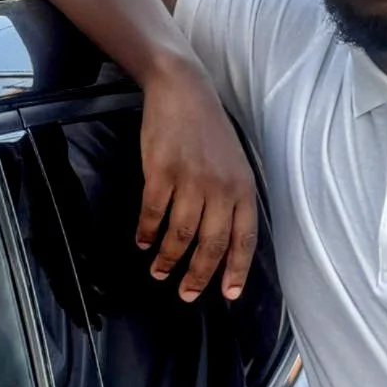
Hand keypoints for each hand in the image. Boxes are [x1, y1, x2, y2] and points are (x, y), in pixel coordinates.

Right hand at [136, 56, 257, 303]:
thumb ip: (233, 199)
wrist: (183, 90)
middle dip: (198, 276)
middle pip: (211, 245)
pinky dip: (146, 233)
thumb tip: (226, 241)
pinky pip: (153, 213)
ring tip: (159, 272)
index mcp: (243, 187)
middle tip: (186, 295)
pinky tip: (142, 242)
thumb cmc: (210, 130)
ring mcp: (190, 180)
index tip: (228, 296)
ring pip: (180, 235)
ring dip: (168, 259)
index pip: (244, 239)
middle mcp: (220, 187)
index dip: (236, 271)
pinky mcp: (160, 172)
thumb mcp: (235, 163)